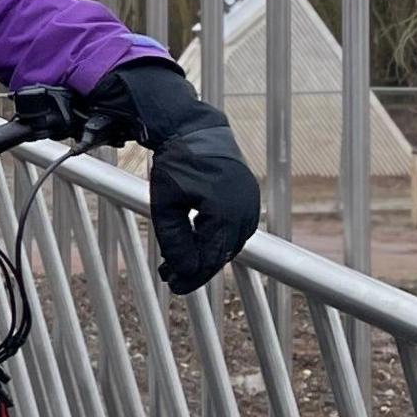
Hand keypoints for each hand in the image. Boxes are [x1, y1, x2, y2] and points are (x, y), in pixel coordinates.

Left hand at [80, 60, 260, 293]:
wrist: (196, 131)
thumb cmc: (177, 165)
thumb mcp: (166, 204)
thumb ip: (174, 239)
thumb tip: (183, 269)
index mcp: (225, 213)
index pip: (211, 258)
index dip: (192, 275)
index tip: (174, 286)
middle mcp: (244, 212)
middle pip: (221, 254)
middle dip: (196, 268)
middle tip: (171, 280)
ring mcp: (250, 205)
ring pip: (228, 243)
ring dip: (204, 255)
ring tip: (175, 265)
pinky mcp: (249, 200)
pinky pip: (233, 229)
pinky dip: (214, 239)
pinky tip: (193, 246)